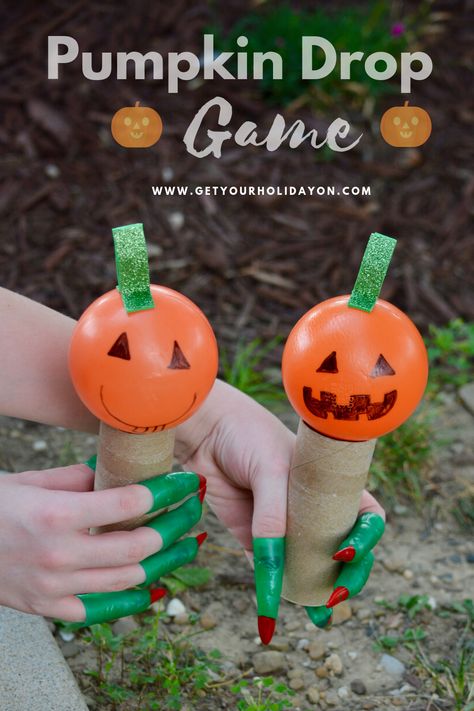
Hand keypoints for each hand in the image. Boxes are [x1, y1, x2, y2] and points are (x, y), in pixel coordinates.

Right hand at [0, 464, 204, 624]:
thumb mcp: (32, 481)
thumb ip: (80, 478)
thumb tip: (120, 473)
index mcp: (55, 515)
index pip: (129, 504)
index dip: (165, 491)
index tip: (184, 480)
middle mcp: (58, 554)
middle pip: (138, 546)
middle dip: (175, 526)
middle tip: (193, 509)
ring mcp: (53, 586)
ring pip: (127, 579)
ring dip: (164, 561)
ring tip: (187, 543)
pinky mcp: (47, 607)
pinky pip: (101, 608)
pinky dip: (131, 599)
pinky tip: (155, 586)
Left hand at [176, 380, 384, 641]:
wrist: (205, 428)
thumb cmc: (246, 434)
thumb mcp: (269, 470)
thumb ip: (273, 516)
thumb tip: (274, 569)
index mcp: (332, 482)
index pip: (367, 517)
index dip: (366, 539)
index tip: (344, 552)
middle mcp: (314, 505)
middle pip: (344, 548)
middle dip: (348, 576)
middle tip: (335, 596)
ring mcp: (285, 521)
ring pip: (309, 563)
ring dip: (315, 590)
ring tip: (317, 616)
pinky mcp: (254, 533)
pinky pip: (270, 565)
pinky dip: (276, 587)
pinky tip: (276, 604)